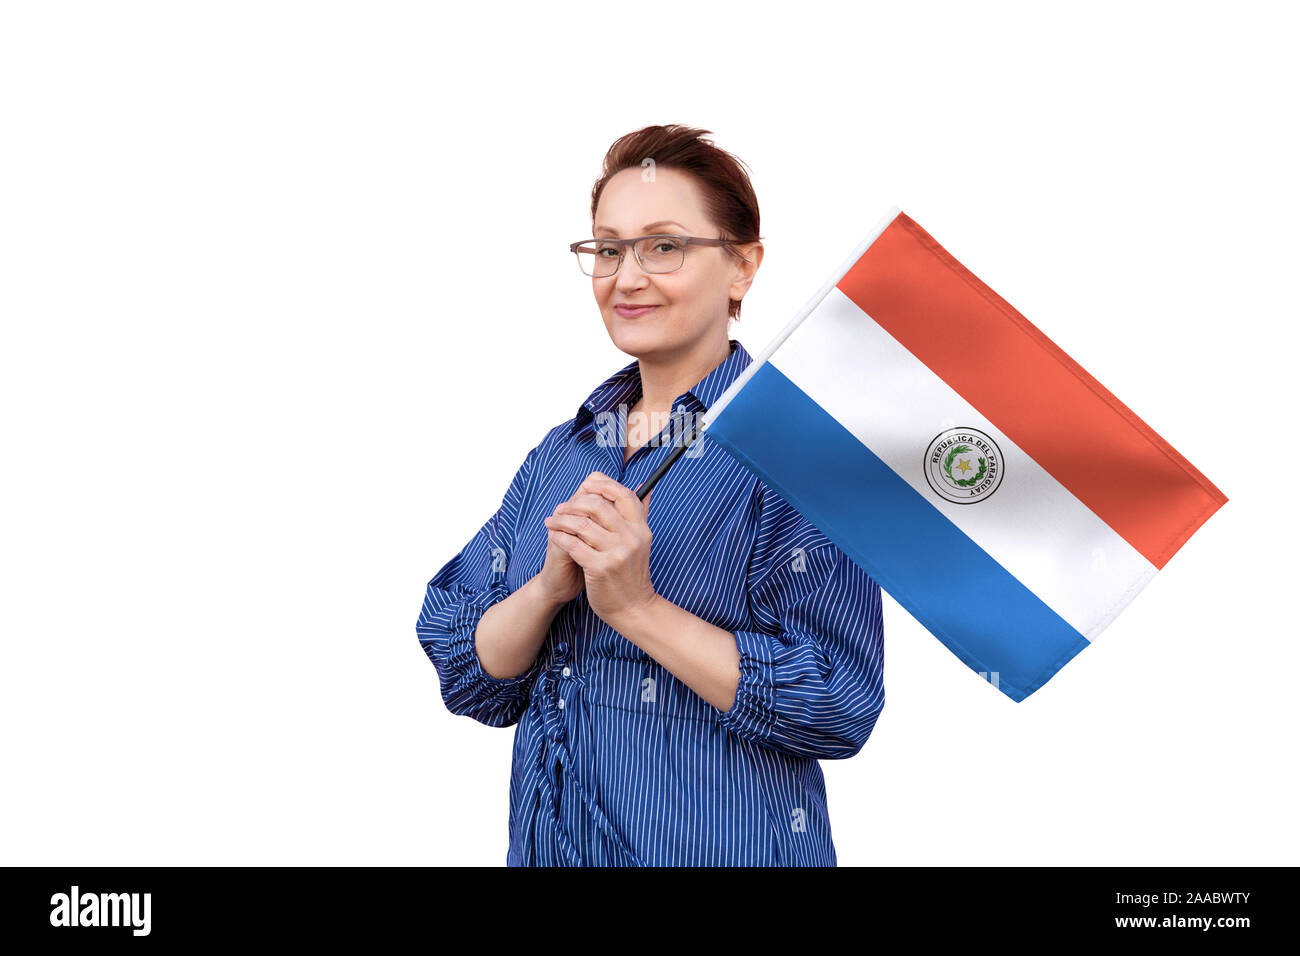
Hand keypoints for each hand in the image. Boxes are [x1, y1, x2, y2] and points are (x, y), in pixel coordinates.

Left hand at [543, 471, 656, 625]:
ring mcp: (616, 553)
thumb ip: (640, 515)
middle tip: (562, 507)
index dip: (604, 485)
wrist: (633, 608)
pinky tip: (553, 536)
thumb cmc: (631, 574)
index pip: (624, 495)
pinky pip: (573, 545)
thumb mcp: (641, 543)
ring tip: (552, 521)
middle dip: (575, 503)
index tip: (586, 483)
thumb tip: (644, 488)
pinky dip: (560, 537)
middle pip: (599, 505)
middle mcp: (631, 538)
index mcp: (641, 529)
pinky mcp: (600, 568)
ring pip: (582, 524)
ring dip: (562, 520)